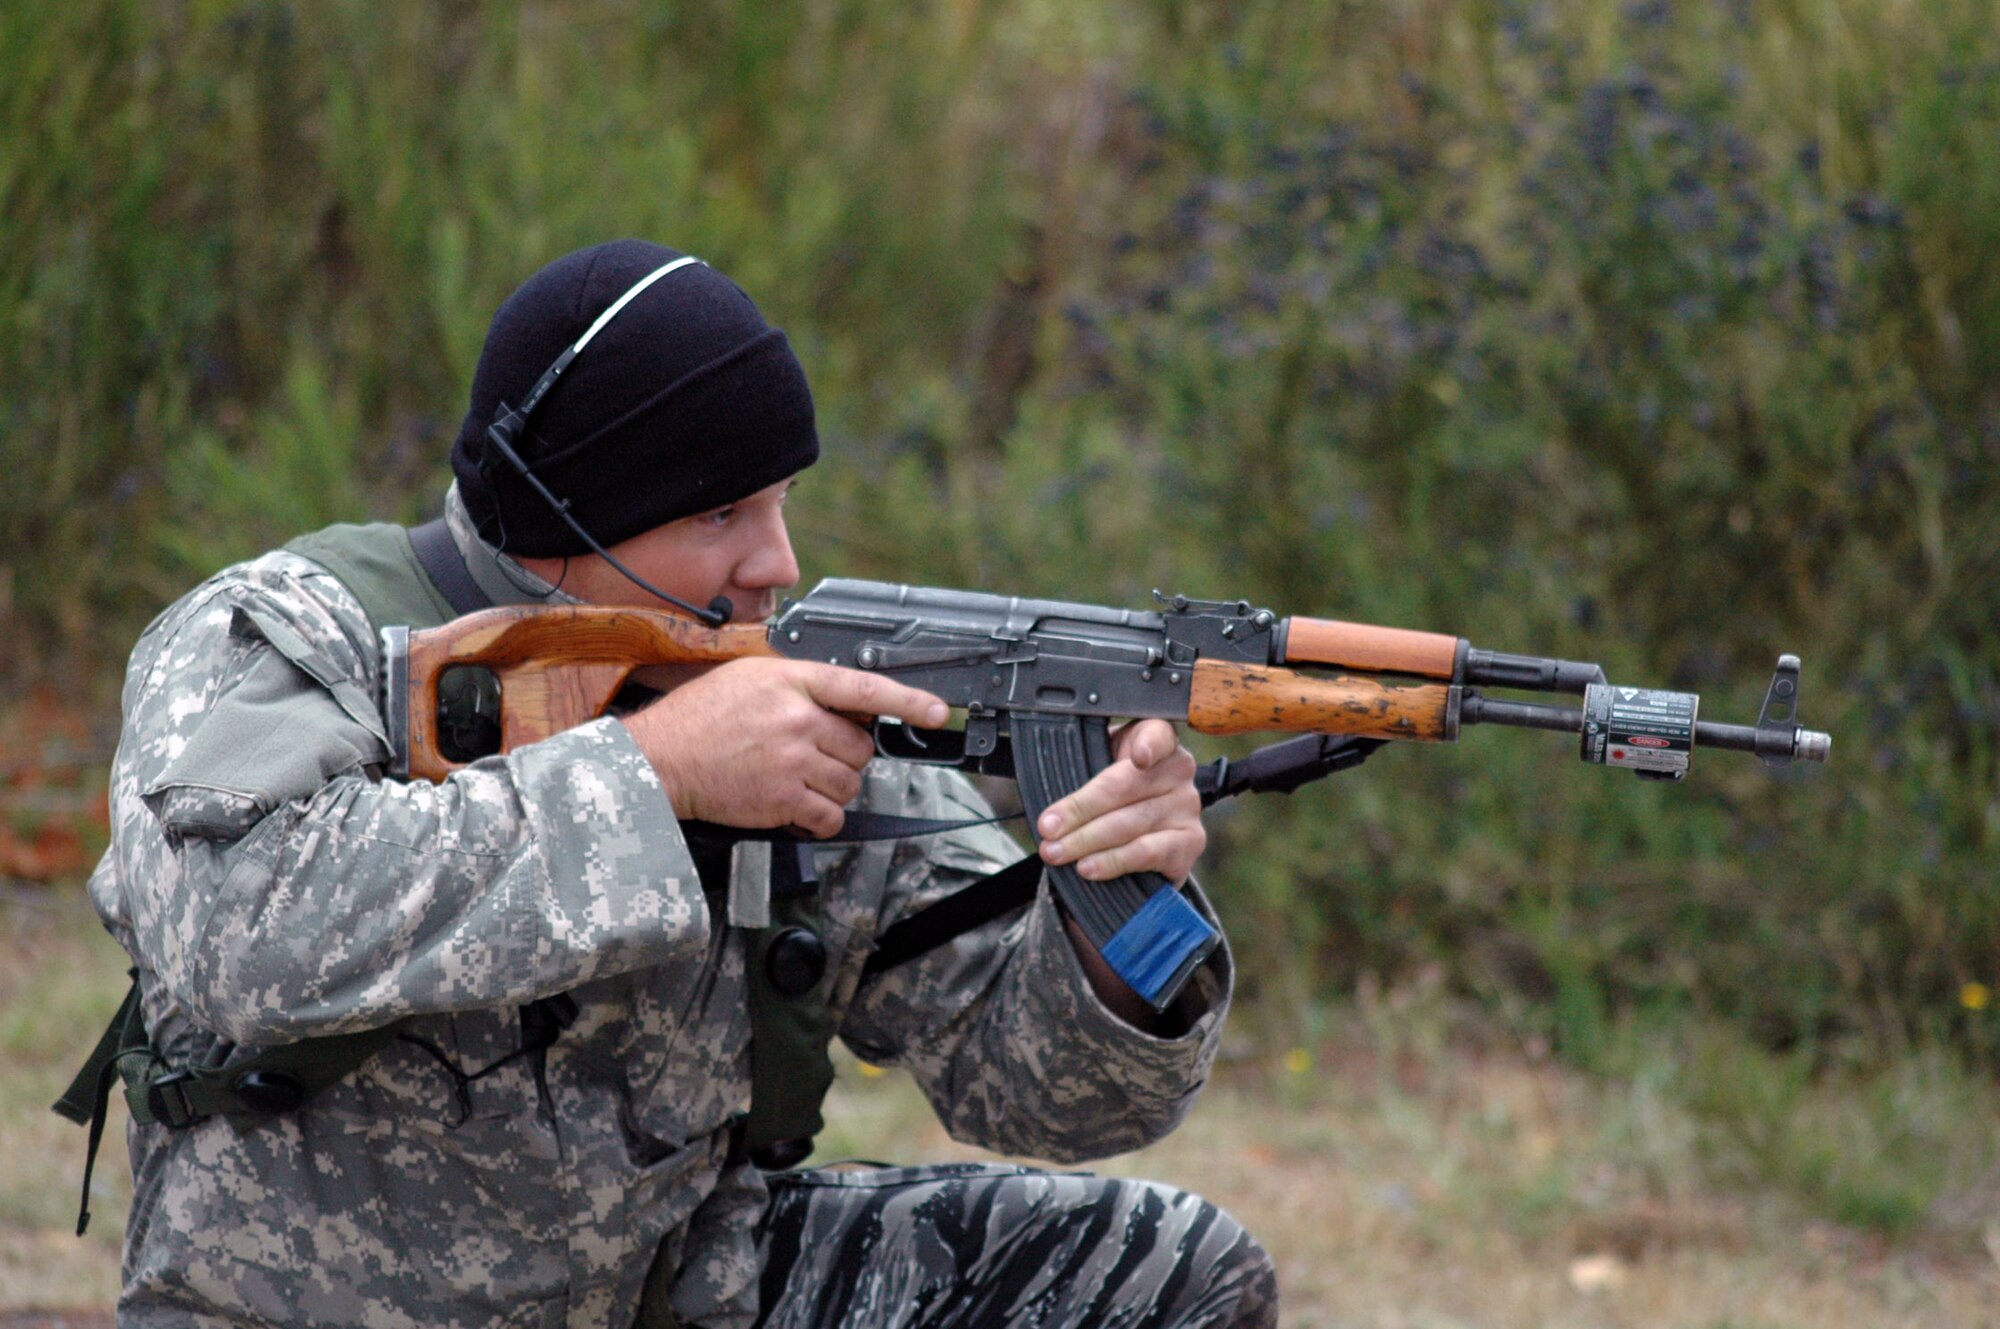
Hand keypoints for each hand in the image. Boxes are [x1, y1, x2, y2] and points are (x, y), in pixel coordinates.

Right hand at [620, 658, 947, 837]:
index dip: (908, 700)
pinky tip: (795, 805)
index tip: (939, 711)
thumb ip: (801, 685)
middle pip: (860, 747)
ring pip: (849, 783)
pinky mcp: (783, 798)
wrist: (661, 759)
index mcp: (792, 681)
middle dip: (844, 755)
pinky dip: (820, 817)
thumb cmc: (701, 718)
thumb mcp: (751, 678)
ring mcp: (792, 759)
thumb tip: (849, 703)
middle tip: (810, 754)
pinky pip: (830, 816)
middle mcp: (797, 718)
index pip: (864, 687)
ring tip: (795, 777)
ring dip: (831, 787)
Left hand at [1033, 719, 1206, 884]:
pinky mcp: (1189, 842)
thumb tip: (1047, 808)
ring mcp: (1187, 807)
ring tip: (1058, 852)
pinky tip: (1090, 868)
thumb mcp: (1099, 763)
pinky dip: (1113, 862)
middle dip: (1079, 812)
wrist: (1146, 829)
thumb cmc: (1115, 790)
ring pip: (1131, 824)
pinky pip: (1147, 853)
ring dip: (1087, 842)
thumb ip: (1082, 766)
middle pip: (1125, 788)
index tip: (1138, 757)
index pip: (1156, 735)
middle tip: (1048, 830)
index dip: (1148, 745)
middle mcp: (1179, 770)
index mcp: (1157, 739)